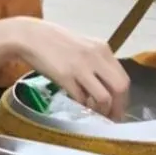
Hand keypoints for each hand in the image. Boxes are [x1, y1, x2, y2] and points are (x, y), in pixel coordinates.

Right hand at [14, 19, 128, 117]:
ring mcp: (81, 67)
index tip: (118, 109)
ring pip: (104, 97)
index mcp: (102, 49)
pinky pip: (81, 98)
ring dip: (101, 110)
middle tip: (110, 118)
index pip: (124, 78)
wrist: (31, 36)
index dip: (123, 99)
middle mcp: (95, 57)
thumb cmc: (56, 43)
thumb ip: (97, 63)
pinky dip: (82, 106)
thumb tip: (107, 88)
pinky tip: (79, 105)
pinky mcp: (65, 76)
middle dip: (117, 107)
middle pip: (120, 88)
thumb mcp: (84, 48)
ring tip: (94, 114)